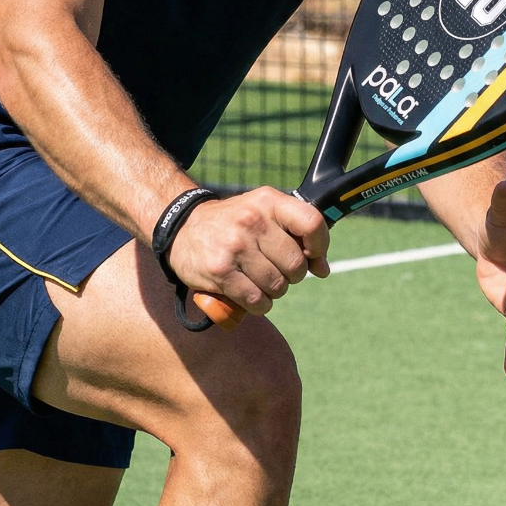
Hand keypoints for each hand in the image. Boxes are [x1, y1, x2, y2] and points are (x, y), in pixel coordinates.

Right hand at [168, 187, 330, 316]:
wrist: (182, 228)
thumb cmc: (232, 223)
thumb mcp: (262, 212)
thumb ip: (296, 233)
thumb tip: (323, 268)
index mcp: (268, 201)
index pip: (312, 223)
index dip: (320, 246)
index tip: (312, 256)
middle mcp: (252, 220)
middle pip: (296, 264)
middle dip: (292, 275)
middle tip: (276, 269)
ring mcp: (235, 246)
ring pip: (278, 286)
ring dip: (273, 290)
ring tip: (258, 279)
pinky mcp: (221, 272)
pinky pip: (257, 301)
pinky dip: (259, 304)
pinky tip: (249, 294)